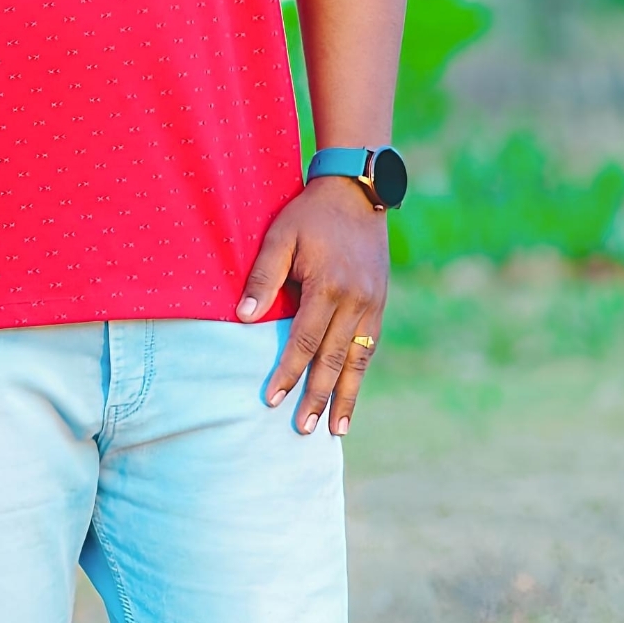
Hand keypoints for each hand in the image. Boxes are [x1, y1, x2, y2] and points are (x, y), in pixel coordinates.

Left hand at [237, 178, 387, 434]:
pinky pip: (369, 347)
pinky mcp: (380, 304)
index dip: (287, 372)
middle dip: (318, 397)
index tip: (271, 399)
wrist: (358, 192)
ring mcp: (373, 305)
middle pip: (333, 359)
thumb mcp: (280, 236)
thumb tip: (244, 317)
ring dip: (346, 396)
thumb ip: (263, 278)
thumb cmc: (311, 214)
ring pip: (358, 361)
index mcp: (329, 287)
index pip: (304, 341)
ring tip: (337, 430)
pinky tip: (351, 394)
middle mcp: (356, 301)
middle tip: (304, 429)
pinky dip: (359, 373)